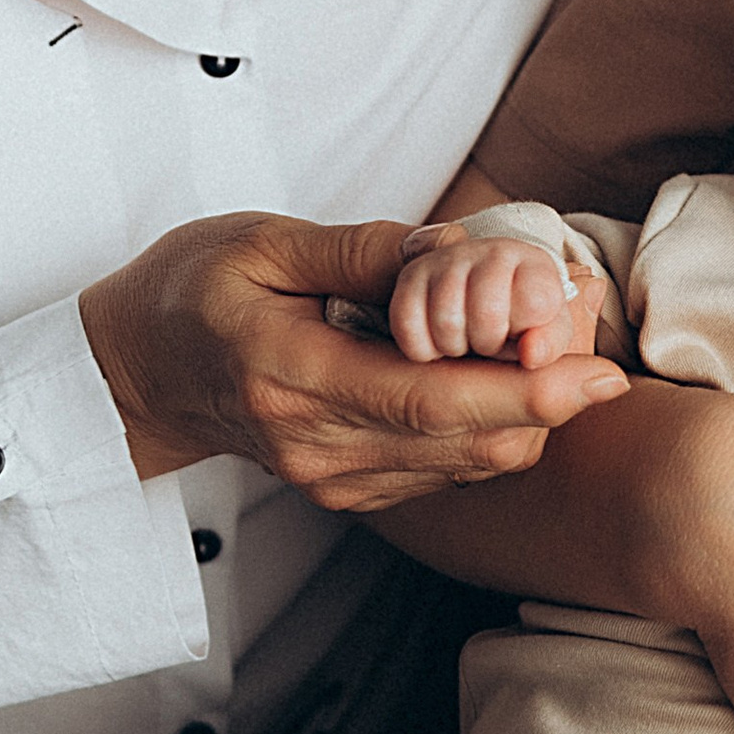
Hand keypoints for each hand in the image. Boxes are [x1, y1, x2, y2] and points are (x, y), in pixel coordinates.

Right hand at [80, 210, 628, 510]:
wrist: (134, 372)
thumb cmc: (191, 292)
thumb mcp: (262, 242)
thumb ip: (361, 250)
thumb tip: (453, 250)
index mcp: (290, 376)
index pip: (430, 402)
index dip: (525, 391)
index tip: (599, 369)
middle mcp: (315, 445)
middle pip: (464, 444)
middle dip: (549, 398)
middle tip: (598, 340)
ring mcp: (332, 479)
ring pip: (465, 465)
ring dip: (529, 414)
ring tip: (563, 344)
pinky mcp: (348, 491)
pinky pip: (443, 470)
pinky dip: (491, 429)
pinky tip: (509, 375)